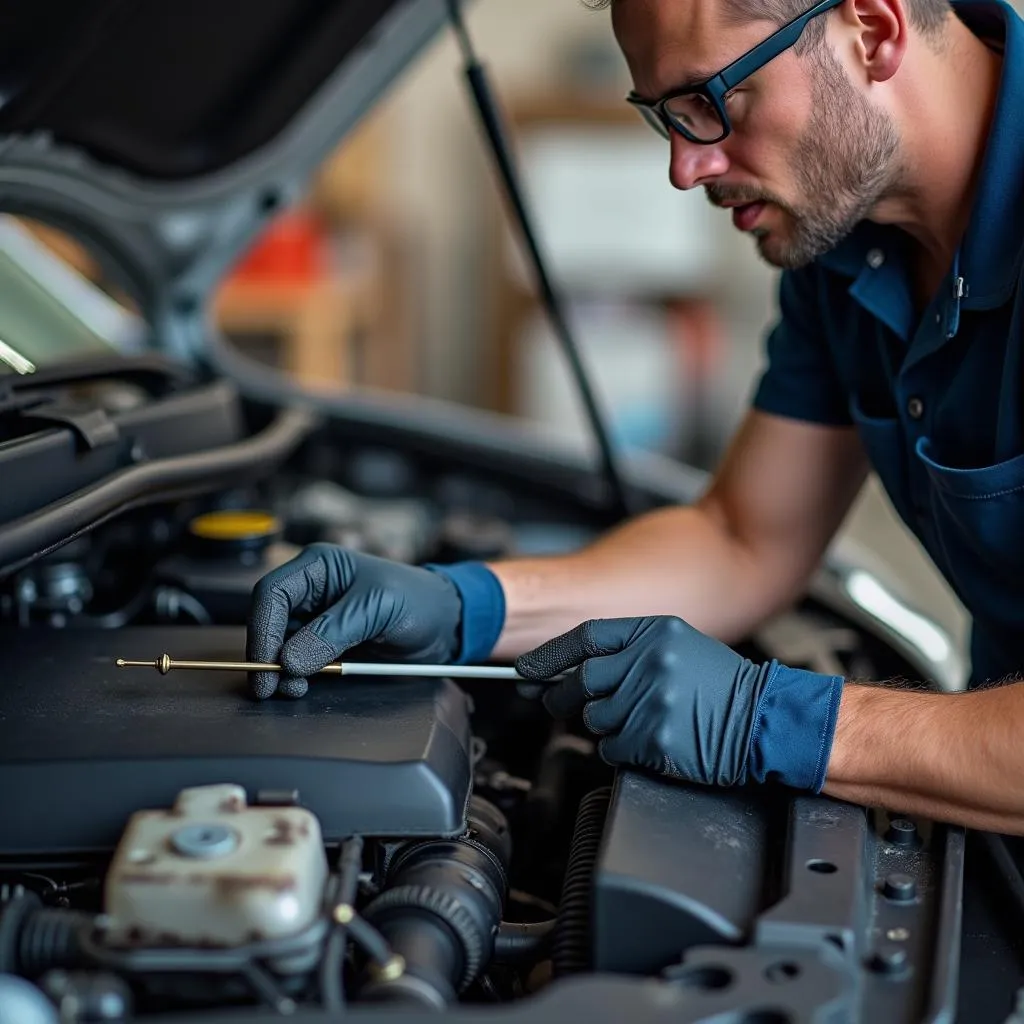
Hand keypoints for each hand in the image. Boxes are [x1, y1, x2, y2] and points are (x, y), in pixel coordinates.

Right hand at [246, 545, 463, 699]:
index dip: (263, 630)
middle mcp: (312, 589)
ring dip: (281, 670)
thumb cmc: (419, 601)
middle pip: (269, 621)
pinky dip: (296, 676)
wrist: (446, 625)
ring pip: (280, 644)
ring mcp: (317, 617)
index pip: (272, 594)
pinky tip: (304, 686)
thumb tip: (289, 661)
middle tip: (272, 687)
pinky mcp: (325, 643)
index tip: (267, 664)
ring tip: (295, 689)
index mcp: (319, 566)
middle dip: (268, 654)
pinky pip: (298, 659)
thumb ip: (333, 632)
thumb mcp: (378, 608)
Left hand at [515, 616, 842, 791]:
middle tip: (557, 701)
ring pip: (594, 718)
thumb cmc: (722, 684)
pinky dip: (620, 747)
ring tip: (634, 720)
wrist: (764, 718)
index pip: (583, 639)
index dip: (548, 656)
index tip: (526, 669)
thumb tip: (573, 668)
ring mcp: (650, 702)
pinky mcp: (653, 739)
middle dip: (560, 696)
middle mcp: (648, 663)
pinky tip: (646, 739)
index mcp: (652, 633)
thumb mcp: (678, 644)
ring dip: (602, 723)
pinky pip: (612, 747)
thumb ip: (627, 650)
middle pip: (579, 682)